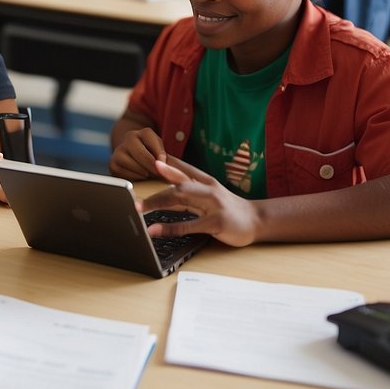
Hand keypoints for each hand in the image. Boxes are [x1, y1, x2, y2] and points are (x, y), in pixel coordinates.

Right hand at [109, 126, 166, 180]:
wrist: (137, 159)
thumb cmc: (154, 158)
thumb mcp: (162, 153)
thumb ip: (166, 159)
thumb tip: (166, 169)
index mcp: (144, 133)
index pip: (152, 140)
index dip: (159, 154)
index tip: (164, 165)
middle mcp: (129, 137)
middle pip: (141, 153)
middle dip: (151, 166)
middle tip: (158, 174)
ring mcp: (119, 150)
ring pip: (132, 164)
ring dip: (143, 172)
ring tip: (149, 175)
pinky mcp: (112, 163)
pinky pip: (124, 173)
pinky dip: (134, 177)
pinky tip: (140, 177)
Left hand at [137, 157, 260, 246]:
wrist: (257, 220)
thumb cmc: (227, 208)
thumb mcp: (206, 197)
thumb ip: (185, 194)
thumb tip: (159, 197)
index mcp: (204, 181)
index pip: (181, 168)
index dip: (163, 164)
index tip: (144, 159)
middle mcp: (207, 189)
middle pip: (176, 186)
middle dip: (154, 191)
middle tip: (132, 197)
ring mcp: (213, 204)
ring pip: (181, 199)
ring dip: (158, 203)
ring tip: (139, 209)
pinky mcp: (217, 222)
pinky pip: (190, 224)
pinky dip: (170, 227)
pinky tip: (156, 229)